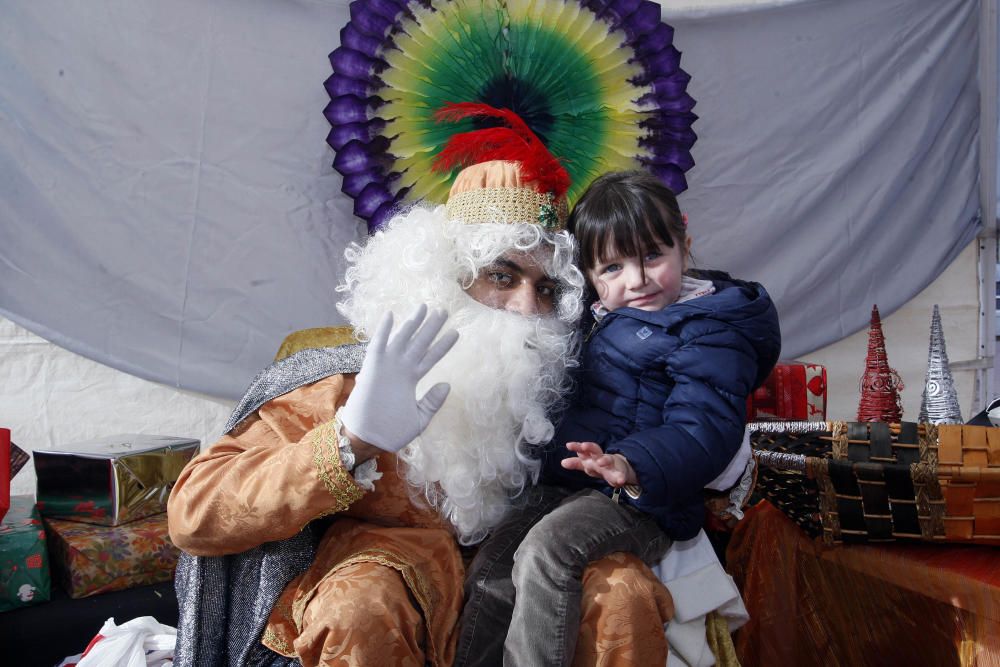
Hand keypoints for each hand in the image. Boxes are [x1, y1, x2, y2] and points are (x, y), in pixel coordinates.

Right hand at [340, 304, 458, 452]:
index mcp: (411, 380)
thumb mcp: (419, 419)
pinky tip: (390, 315)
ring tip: (425, 307)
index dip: (443, 345)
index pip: (431, 357)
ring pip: (402, 339)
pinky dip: (383, 331)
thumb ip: (432, 402)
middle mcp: (401, 369)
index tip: (456, 332)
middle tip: (444, 311)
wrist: (368, 440)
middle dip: (431, 327)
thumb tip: (446, 384)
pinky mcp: (372, 369)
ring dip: (412, 323)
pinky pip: (378, 346)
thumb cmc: (391, 432)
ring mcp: (387, 367)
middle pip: (420, 343)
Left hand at [561, 442, 637, 486]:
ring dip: (604, 460)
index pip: (583, 450)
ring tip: (600, 462)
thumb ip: (575, 463)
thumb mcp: (587, 464)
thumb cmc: (600, 465)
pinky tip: (620, 480)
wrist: (620, 469)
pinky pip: (620, 475)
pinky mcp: (620, 473)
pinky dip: (620, 477)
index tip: (568, 445)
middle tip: (583, 446)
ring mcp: (611, 464)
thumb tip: (562, 463)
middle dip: (589, 447)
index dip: (576, 447)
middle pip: (595, 450)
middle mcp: (600, 457)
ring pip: (608, 460)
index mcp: (592, 456)